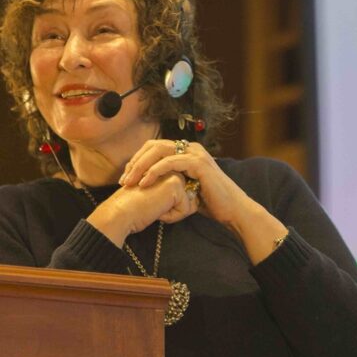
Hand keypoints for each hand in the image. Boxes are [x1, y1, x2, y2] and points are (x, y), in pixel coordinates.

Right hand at [88, 171, 197, 246]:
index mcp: (168, 170)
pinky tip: (157, 211)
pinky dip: (173, 216)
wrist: (120, 213)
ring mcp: (174, 174)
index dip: (173, 207)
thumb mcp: (159, 198)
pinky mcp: (175, 184)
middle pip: (190, 199)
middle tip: (153, 207)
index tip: (154, 205)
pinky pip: (186, 209)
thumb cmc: (136, 209)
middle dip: (176, 210)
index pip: (186, 195)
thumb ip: (174, 194)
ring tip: (154, 208)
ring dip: (173, 213)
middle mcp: (172, 169)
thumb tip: (195, 201)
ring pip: (190, 204)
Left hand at [119, 140, 287, 262]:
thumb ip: (170, 184)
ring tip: (130, 181)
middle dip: (135, 162)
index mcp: (187, 152)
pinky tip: (144, 183)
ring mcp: (195, 154)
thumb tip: (148, 189)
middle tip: (124, 180)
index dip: (138, 160)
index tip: (126, 178)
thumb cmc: (211, 204)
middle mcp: (191, 148)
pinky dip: (154, 171)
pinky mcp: (198, 163)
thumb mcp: (185, 191)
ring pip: (159, 151)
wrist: (232, 211)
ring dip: (140, 166)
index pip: (155, 148)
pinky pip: (169, 162)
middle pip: (154, 146)